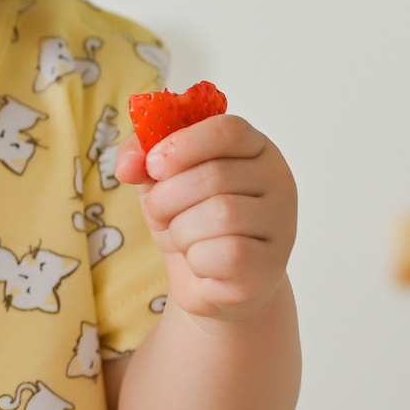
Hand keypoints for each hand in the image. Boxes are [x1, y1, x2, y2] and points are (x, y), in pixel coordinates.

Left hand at [113, 115, 294, 324]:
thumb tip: (128, 165)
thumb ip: (140, 157)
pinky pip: (228, 254)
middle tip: (159, 215)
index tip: (153, 166)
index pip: (228, 129)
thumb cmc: (190, 219)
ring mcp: (281, 223)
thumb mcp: (160, 179)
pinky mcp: (272, 264)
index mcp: (255, 148)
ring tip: (183, 239)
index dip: (183, 144)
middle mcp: (278, 180)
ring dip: (182, 231)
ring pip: (222, 215)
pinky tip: (202, 263)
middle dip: (167, 199)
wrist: (209, 279)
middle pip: (215, 175)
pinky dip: (199, 260)